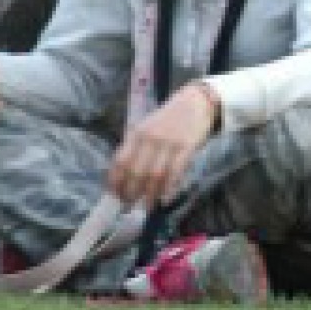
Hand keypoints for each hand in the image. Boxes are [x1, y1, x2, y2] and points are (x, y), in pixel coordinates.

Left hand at [108, 81, 219, 206]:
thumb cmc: (169, 118)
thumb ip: (135, 147)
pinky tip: (165, 199)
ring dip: (149, 195)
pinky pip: (175, 172)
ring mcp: (169, 143)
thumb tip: (123, 176)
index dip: (116, 181)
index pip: (120, 161)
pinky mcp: (186, 147)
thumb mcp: (147, 128)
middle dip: (131, 192)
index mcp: (137, 133)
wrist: (196, 103)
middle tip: (129, 206)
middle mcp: (150, 138)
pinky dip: (169, 188)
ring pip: (155, 175)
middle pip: (136, 172)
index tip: (114, 195)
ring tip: (146, 207)